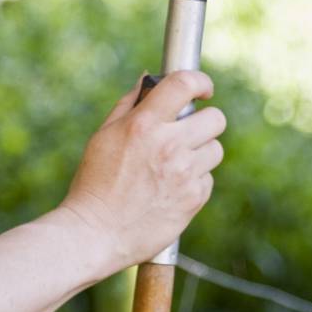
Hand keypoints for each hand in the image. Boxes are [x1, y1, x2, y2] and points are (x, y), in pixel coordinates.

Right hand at [61, 71, 225, 269]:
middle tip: (188, 131)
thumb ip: (130, 103)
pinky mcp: (193, 199)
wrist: (95, 234)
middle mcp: (169, 145)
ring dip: (200, 152)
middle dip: (204, 121)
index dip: (199, 81)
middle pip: (216, 118)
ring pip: (215, 149)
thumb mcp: (104, 135)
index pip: (185, 84)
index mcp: (143, 124)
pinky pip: (208, 179)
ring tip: (174, 165)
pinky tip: (171, 188)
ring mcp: (184, 174)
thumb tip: (149, 77)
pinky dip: (194, 181)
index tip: (202, 88)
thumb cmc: (95, 182)